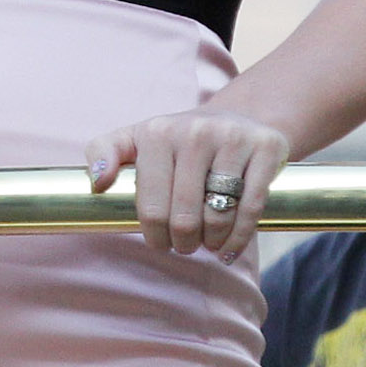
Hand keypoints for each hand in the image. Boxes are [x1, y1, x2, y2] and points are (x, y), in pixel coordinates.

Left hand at [87, 105, 287, 258]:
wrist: (237, 118)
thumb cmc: (178, 142)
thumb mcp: (136, 139)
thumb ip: (103, 153)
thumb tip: (98, 181)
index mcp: (158, 132)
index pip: (152, 207)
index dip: (155, 236)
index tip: (160, 242)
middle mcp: (195, 131)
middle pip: (185, 217)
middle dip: (183, 243)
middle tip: (185, 245)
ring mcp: (233, 137)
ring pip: (218, 214)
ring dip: (212, 242)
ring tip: (208, 243)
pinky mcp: (266, 146)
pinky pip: (251, 208)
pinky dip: (239, 238)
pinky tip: (229, 248)